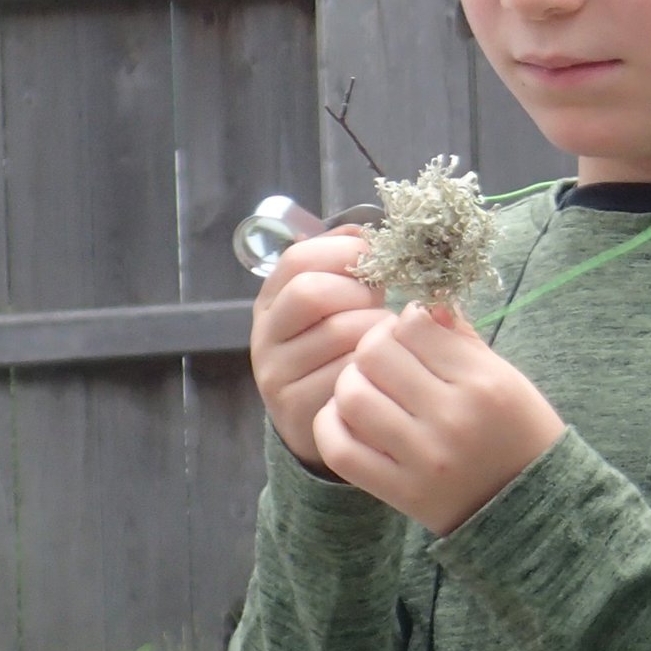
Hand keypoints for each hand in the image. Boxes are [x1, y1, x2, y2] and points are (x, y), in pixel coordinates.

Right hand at [249, 230, 391, 468]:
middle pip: (311, 292)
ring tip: (386, 337)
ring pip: (339, 332)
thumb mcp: (335, 304)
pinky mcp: (296, 409)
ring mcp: (276, 374)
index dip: (343, 251)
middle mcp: (265, 335)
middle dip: (358, 292)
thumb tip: (364, 230)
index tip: (373, 261)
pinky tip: (381, 368)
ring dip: (376, 329)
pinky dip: (374, 366)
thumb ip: (345, 264)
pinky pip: (348, 374)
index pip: (298, 258)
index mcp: (272, 300)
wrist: (328, 420)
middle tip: (379, 304)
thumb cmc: (338, 350)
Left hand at [311, 304, 566, 535]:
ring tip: (367, 386)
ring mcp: (423, 458)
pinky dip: (332, 425)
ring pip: (352, 396)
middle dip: (373, 346)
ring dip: (351, 383)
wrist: (530, 508)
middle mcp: (452, 418)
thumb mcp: (505, 376)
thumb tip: (419, 306)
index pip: (415, 325)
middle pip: (375, 354)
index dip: (405, 320)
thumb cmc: (518, 431)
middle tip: (384, 357)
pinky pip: (339, 448)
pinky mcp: (400, 491)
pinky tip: (348, 417)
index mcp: (483, 383)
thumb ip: (461, 338)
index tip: (411, 332)